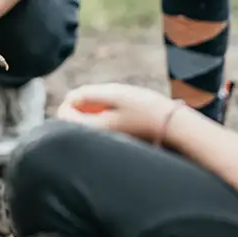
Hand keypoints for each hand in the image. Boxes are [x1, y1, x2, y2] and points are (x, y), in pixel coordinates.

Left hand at [55, 83, 184, 142]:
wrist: (173, 125)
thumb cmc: (145, 107)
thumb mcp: (116, 93)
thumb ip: (89, 94)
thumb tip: (70, 98)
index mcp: (94, 129)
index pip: (64, 116)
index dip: (69, 101)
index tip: (84, 93)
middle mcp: (97, 140)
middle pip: (72, 123)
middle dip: (79, 107)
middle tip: (97, 97)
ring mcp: (107, 143)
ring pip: (86, 126)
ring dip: (90, 112)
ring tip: (109, 102)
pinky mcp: (117, 142)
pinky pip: (98, 130)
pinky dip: (101, 118)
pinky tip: (116, 110)